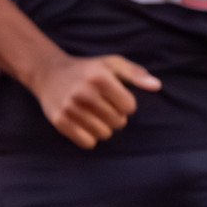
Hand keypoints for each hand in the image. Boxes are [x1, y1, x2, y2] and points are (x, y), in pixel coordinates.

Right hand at [28, 53, 160, 148]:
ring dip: (105, 127)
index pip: (129, 107)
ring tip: (96, 114)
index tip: (117, 97)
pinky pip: (88, 143)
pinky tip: (86, 123)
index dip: (127, 104)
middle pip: (118, 122)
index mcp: (100, 77)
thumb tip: (156, 86)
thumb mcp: (113, 63)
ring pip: (104, 134)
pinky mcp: (59, 121)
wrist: (49, 73)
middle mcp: (84, 92)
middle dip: (117, 116)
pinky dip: (91, 137)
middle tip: (106, 106)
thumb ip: (136, 74)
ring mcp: (70, 107)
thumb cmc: (89, 69)